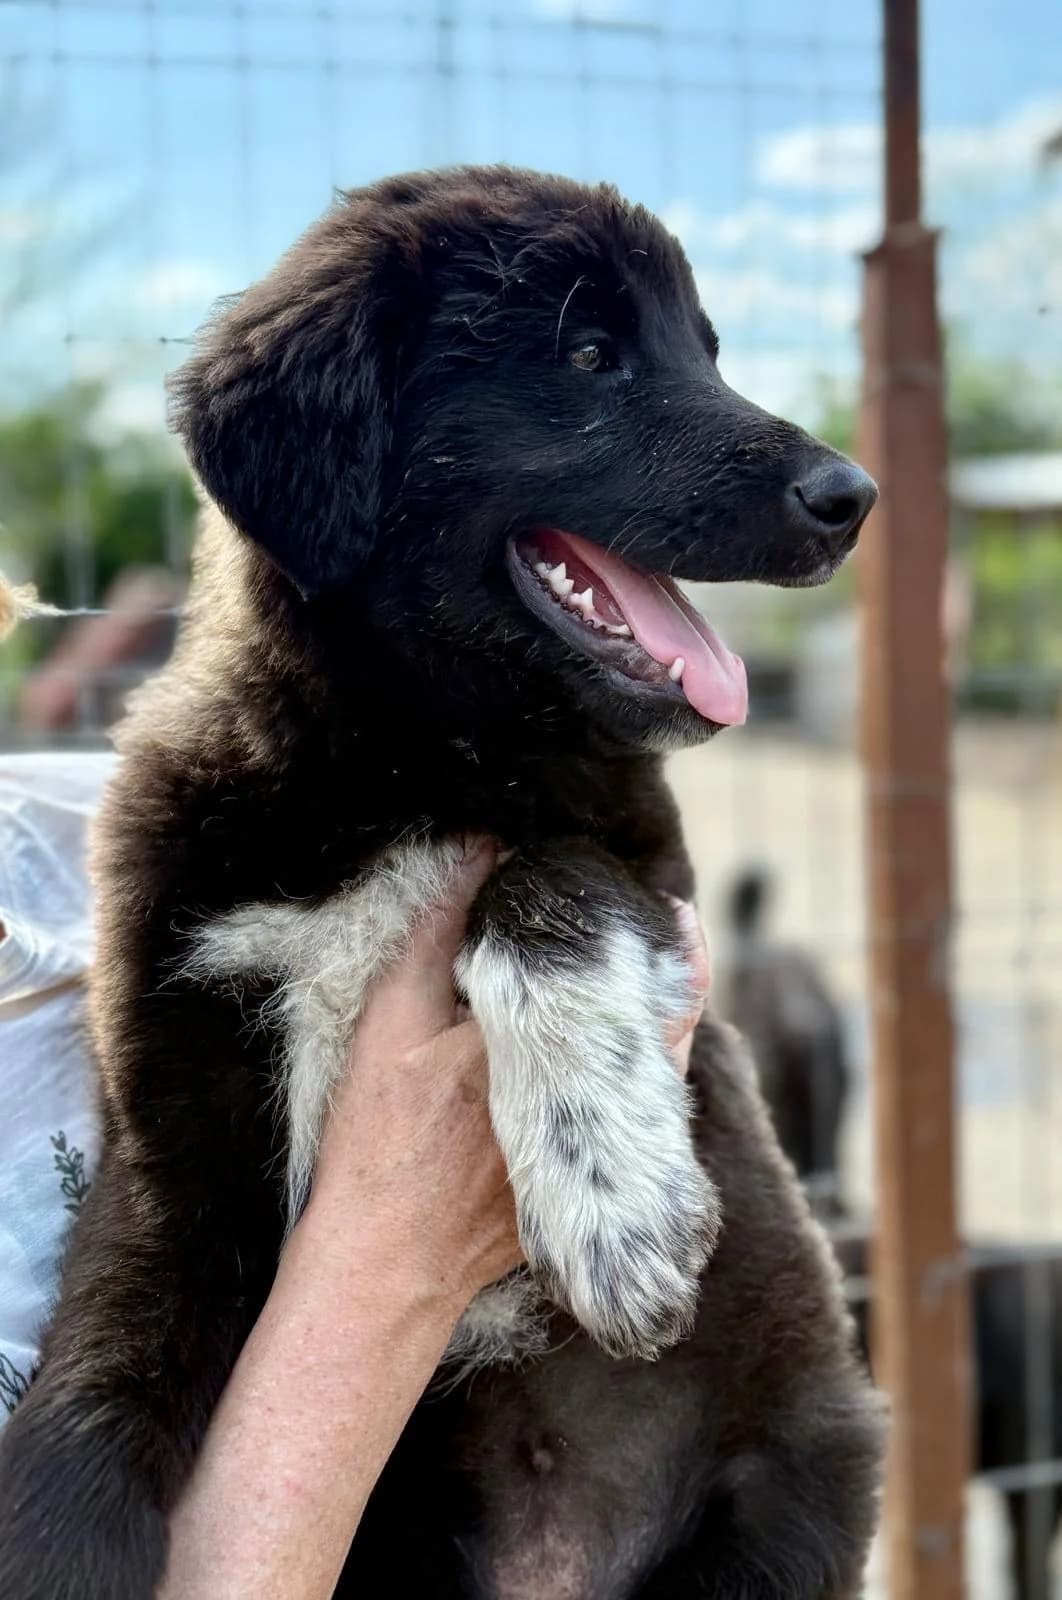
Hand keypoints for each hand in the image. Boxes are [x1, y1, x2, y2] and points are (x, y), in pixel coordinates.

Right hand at [305, 844, 710, 1310]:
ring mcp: (592, 1156)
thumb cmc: (375, 1142)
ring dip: (669, 1023)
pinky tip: (630, 1048)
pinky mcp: (592, 1192)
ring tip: (668, 972)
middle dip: (679, 974)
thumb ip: (434, 934)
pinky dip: (646, 1078)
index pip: (615, 980)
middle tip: (681, 924)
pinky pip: (642, 1126)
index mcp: (531, 1051)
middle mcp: (578, 1105)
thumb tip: (479, 854)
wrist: (381, 1263)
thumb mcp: (386, 1025)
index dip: (652, 938)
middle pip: (662, 1030)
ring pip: (660, 1078)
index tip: (667, 901)